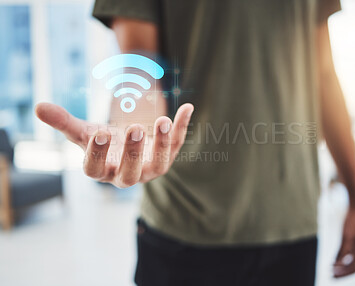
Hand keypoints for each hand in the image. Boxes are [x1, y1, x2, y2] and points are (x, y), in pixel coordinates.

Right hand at [35, 102, 193, 187]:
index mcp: (103, 170)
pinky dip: (182, 128)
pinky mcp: (167, 155)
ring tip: (162, 120)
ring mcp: (149, 167)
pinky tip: (187, 107)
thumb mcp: (84, 131)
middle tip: (134, 128)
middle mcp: (127, 174)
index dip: (97, 155)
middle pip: (130, 173)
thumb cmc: (104, 141)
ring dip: (162, 144)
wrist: (126, 142)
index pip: (95, 170)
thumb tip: (38, 107)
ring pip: (159, 165)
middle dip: (133, 153)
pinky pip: (177, 145)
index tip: (100, 133)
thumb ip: (64, 122)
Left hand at [333, 206, 354, 277]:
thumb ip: (342, 250)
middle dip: (342, 273)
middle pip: (354, 267)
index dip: (343, 273)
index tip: (333, 275)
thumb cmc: (352, 220)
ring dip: (342, 267)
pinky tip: (335, 261)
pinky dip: (343, 260)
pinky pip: (351, 256)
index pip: (354, 268)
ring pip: (352, 262)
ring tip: (331, 270)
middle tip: (330, 276)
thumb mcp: (346, 235)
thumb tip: (336, 263)